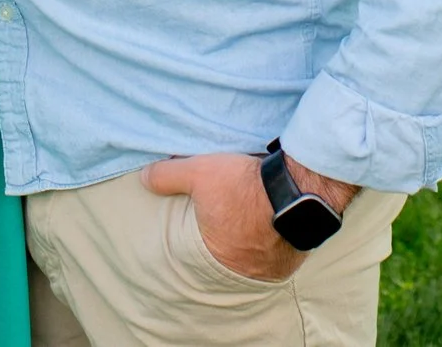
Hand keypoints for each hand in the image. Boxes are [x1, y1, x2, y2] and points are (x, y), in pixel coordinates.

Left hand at [142, 151, 359, 282]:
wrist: (297, 189)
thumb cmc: (245, 184)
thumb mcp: (199, 171)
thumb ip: (169, 176)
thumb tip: (144, 178)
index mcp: (214, 253)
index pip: (200, 251)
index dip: (203, 234)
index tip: (209, 222)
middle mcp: (242, 268)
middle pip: (229, 256)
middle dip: (228, 241)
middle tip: (231, 223)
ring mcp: (270, 269)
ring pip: (256, 260)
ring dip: (253, 245)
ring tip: (253, 225)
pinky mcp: (293, 261)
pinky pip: (279, 257)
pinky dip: (275, 245)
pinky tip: (275, 228)